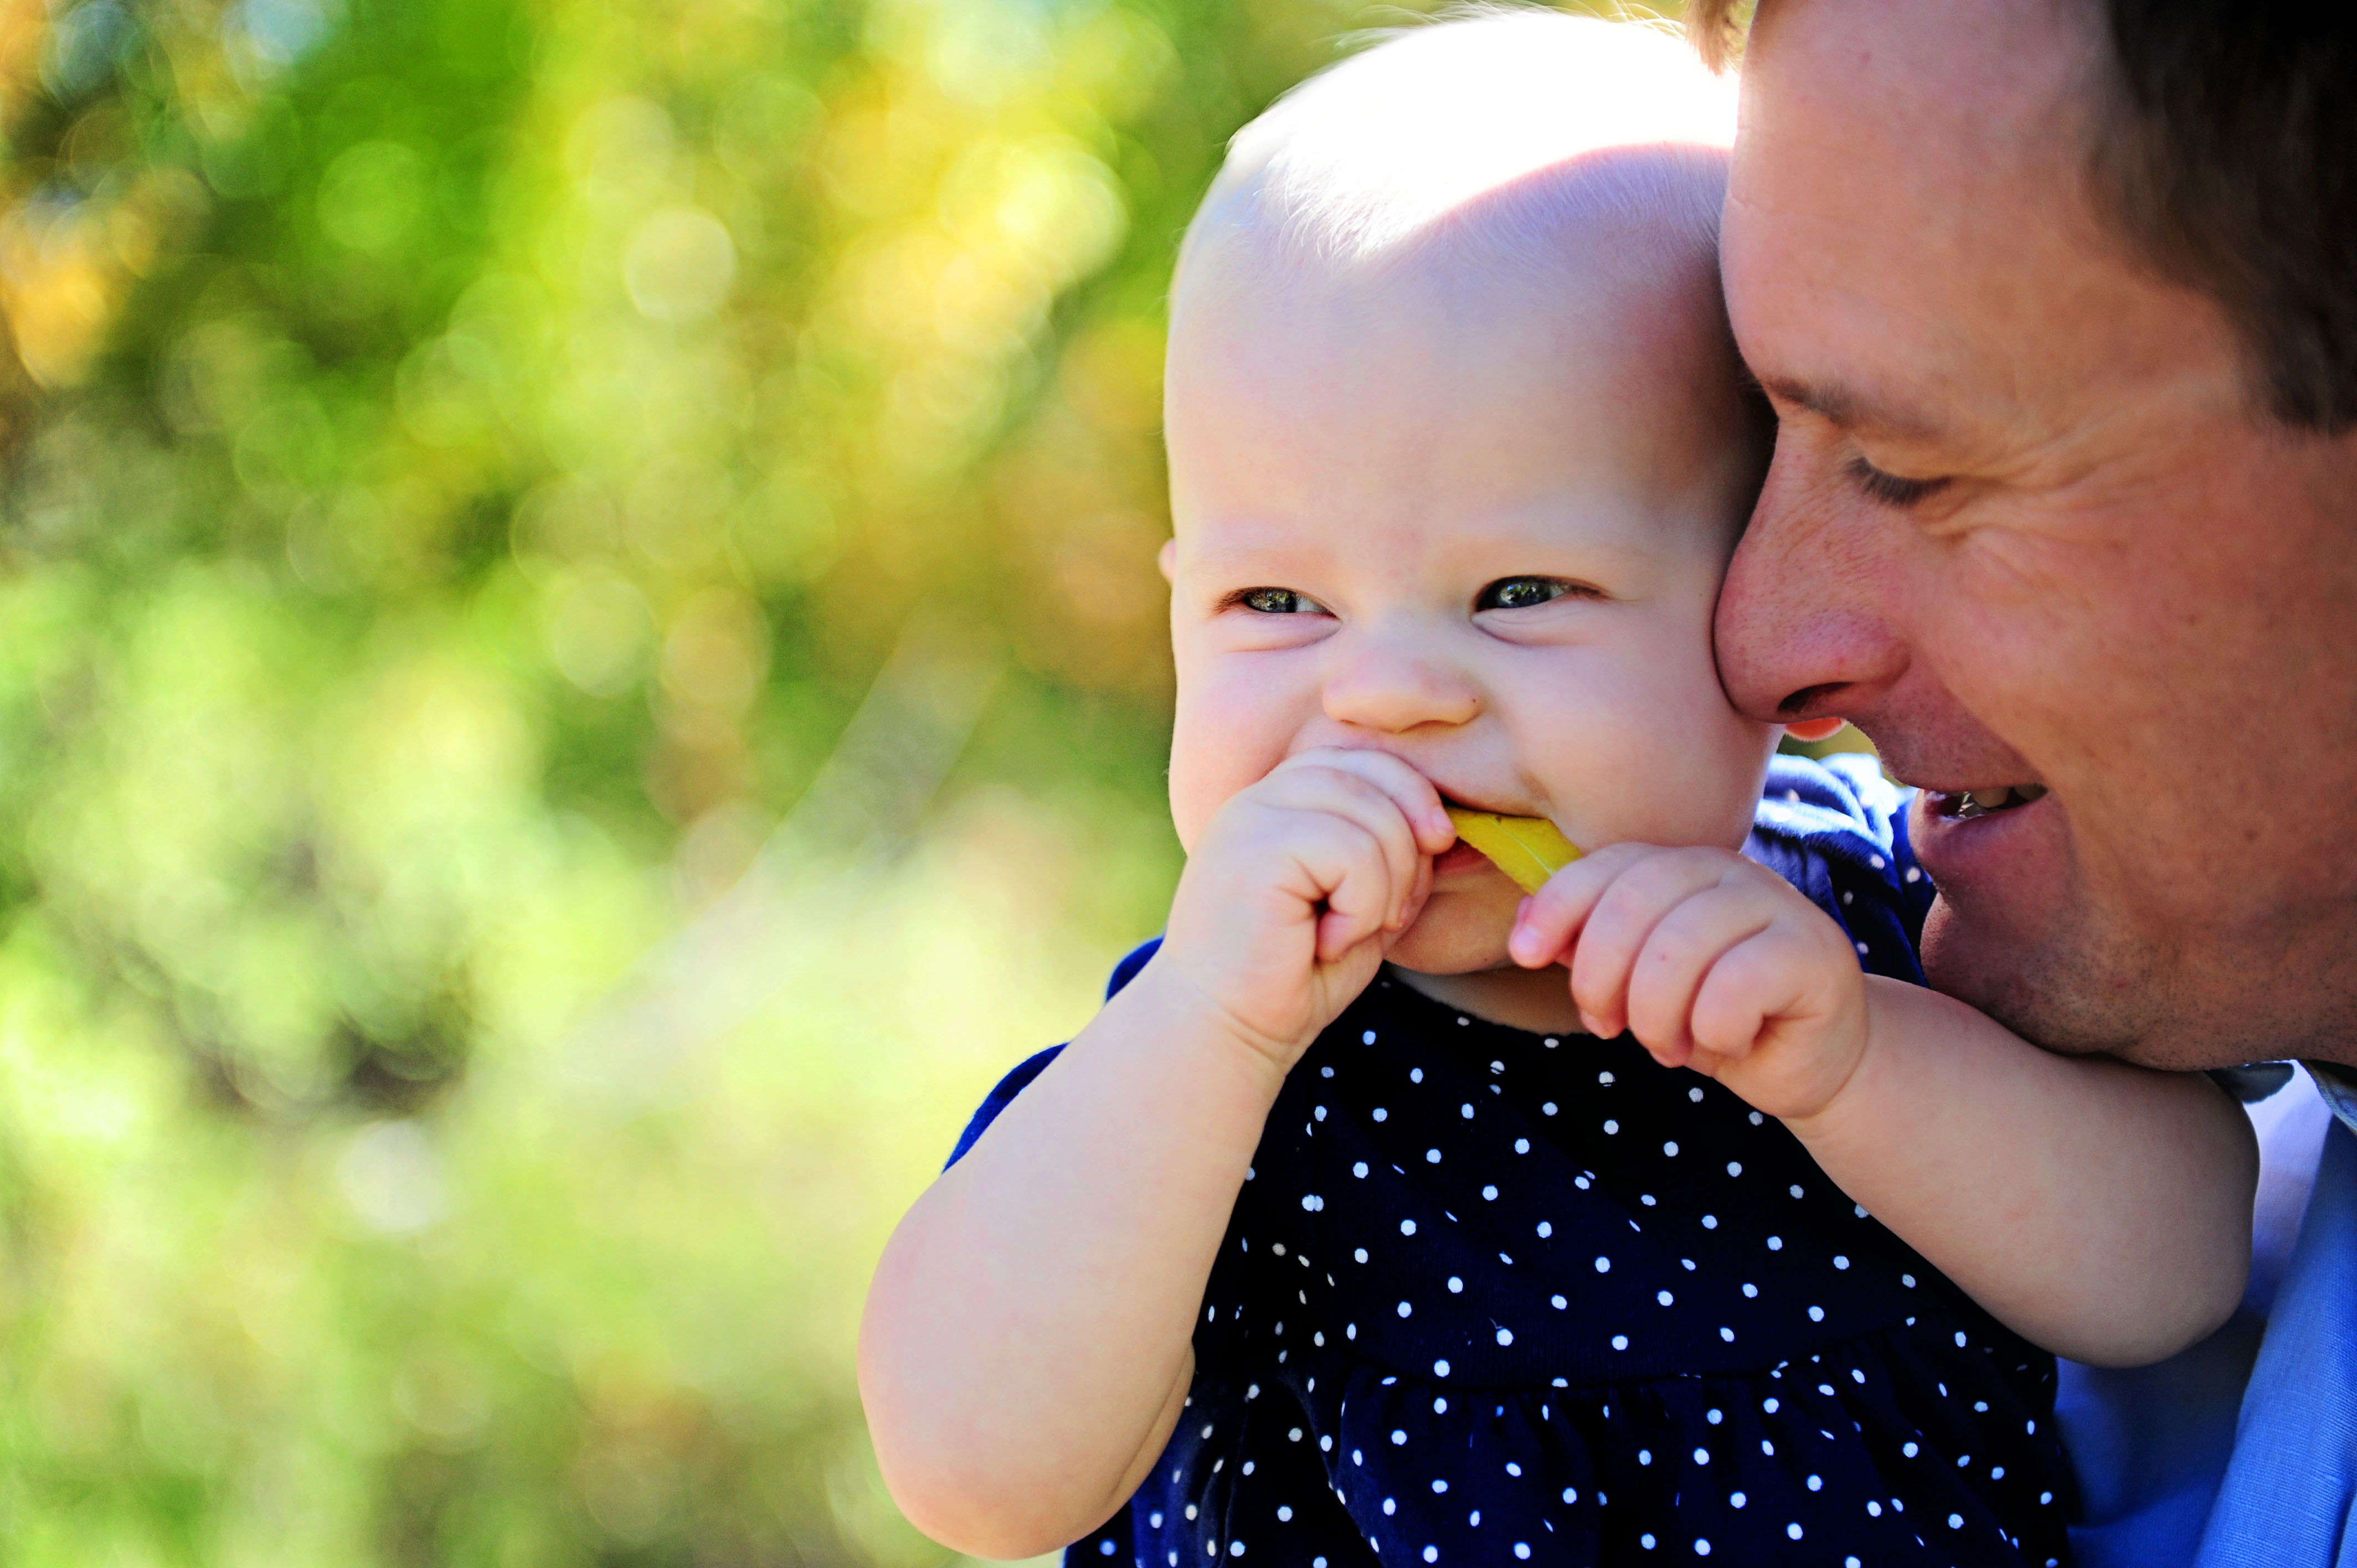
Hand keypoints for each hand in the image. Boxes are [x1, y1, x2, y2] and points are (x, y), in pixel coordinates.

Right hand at [1156, 749, 1455, 1074]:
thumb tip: (1446, 825)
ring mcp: (1251, 816)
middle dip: (1411, 846)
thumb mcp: (1358, 902)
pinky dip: (1361, 907)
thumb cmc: (1292, 976)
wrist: (1223, 1032)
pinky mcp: (1254, 849)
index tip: (1434, 851)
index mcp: (1281, 798)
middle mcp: (1260, 795)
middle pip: (1374, 773)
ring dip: (1387, 885)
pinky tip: (1327, 943)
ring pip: (1370, 815)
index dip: (1413, 795)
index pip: (1365, 755)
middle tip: (1392, 915)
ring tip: (1352, 932)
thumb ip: (1390, 853)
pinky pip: (1351, 851)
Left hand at [1507, 843, 1869, 1121]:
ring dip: (1657, 1016)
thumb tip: (1525, 929)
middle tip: (1608, 1028)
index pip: (1606, 866)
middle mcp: (1729, 870)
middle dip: (1602, 979)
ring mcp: (1779, 903)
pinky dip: (1714, 1030)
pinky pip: (1734, 986)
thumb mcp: (1637, 984)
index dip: (1556, 906)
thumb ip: (1591, 949)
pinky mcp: (1815, 952)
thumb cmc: (1714, 1020)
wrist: (1808, 1064)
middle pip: (1633, 904)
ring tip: (1668, 1047)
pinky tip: (1728, 1042)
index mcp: (1681, 868)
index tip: (1524, 954)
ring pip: (1679, 947)